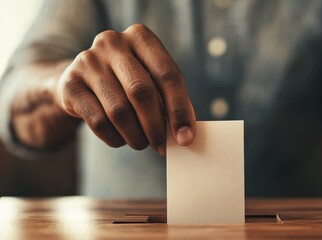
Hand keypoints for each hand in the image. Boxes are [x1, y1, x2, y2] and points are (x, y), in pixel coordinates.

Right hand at [56, 24, 195, 154]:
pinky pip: (99, 121)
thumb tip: (186, 134)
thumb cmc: (126, 82)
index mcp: (141, 37)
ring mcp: (88, 61)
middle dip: (156, 126)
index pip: (168, 74)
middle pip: (142, 91)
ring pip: (119, 110)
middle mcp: (113, 42)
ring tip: (141, 143)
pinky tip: (121, 140)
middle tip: (161, 146)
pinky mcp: (70, 83)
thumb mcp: (152, 81)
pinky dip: (115, 138)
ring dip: (136, 136)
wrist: (79, 80)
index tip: (185, 138)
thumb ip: (171, 101)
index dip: (179, 109)